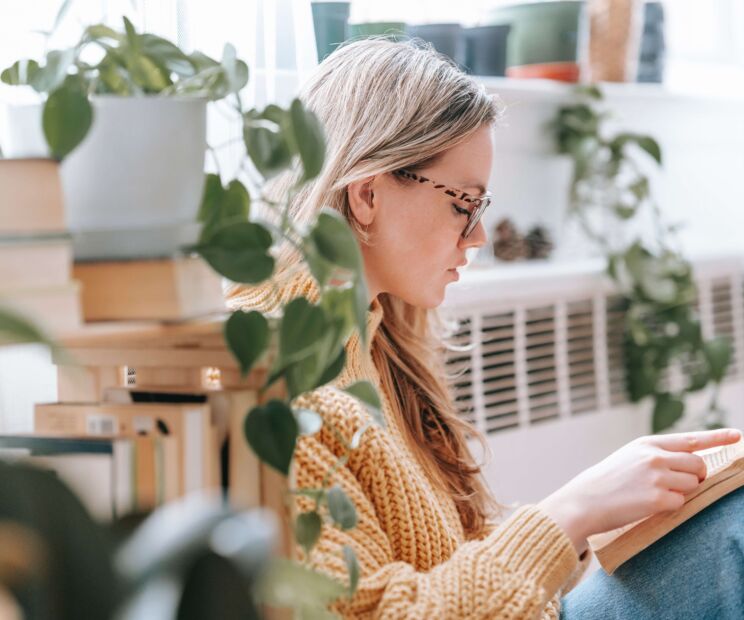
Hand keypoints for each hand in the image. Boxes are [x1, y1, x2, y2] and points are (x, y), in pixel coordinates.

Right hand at [538, 428, 741, 555]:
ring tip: (654, 494)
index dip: (717, 437)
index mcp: (647, 444)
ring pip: (693, 485)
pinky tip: (648, 505)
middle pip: (699, 466)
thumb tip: (692, 465)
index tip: (737, 435)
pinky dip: (669, 506)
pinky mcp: (657, 499)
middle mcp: (655, 457)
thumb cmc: (606, 481)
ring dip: (681, 492)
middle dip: (695, 477)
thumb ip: (657, 456)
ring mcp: (657, 477)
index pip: (691, 439)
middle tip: (677, 484)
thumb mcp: (629, 457)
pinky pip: (680, 503)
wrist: (584, 500)